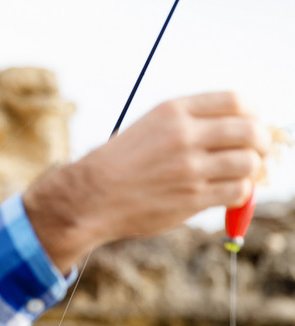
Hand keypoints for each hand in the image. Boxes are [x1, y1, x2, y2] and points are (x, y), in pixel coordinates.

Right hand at [23, 91, 271, 272]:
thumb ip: (190, 125)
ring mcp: (189, 168)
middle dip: (261, 143)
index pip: (236, 101)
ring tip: (241, 176)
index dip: (253, 114)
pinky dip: (240, 194)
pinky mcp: (191, 198)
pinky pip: (237, 191)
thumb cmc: (121, 165)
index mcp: (172, 112)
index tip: (252, 125)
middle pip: (250, 131)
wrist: (90, 197)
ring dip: (252, 171)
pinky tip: (226, 194)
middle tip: (258, 153)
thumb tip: (241, 131)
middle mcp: (183, 135)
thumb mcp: (150, 128)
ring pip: (249, 163)